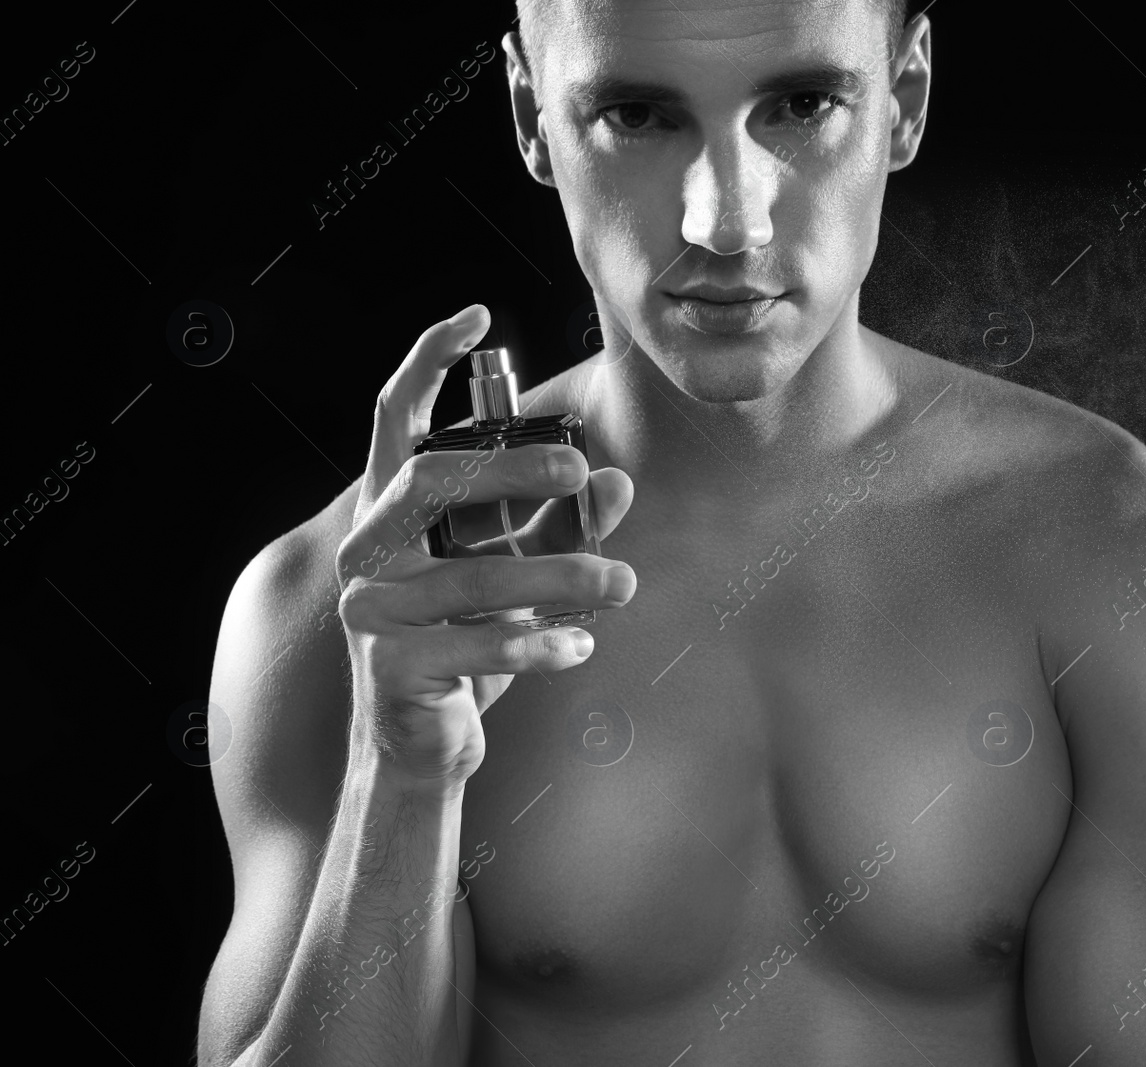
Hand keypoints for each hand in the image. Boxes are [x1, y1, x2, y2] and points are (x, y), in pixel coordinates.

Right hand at [335, 304, 635, 787]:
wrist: (424, 745)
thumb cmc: (470, 645)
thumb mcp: (521, 576)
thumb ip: (562, 526)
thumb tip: (617, 482)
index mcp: (392, 512)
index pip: (395, 418)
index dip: (427, 361)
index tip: (479, 317)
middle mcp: (370, 549)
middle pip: (432, 478)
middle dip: (510, 466)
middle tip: (579, 471)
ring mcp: (372, 608)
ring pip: (475, 574)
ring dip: (559, 576)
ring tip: (621, 583)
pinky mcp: (393, 667)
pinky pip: (479, 646)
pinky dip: (540, 645)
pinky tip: (582, 645)